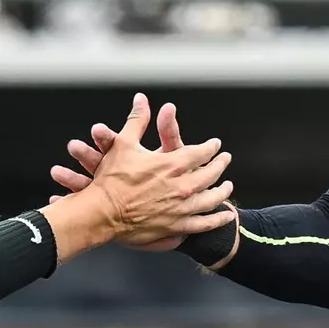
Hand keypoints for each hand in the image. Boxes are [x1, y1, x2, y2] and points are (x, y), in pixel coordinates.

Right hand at [69, 94, 232, 244]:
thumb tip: (141, 100)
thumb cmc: (111, 180)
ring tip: (227, 187)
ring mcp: (181, 209)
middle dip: (220, 165)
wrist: (101, 213)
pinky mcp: (176, 227)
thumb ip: (137, 120)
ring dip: (222, 192)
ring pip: (211, 200)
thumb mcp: (123, 143)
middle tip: (225, 160)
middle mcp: (182, 187)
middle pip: (211, 175)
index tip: (215, 144)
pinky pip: (203, 224)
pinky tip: (223, 216)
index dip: (210, 147)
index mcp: (173, 164)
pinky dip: (216, 220)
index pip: (201, 152)